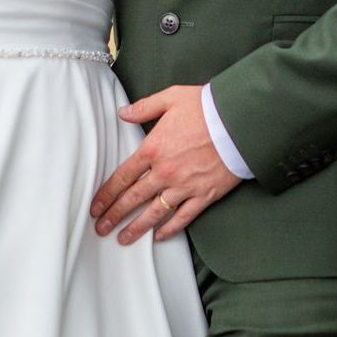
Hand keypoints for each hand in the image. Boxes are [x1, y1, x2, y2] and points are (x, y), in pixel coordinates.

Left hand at [90, 85, 241, 243]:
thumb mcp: (171, 98)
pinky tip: (159, 236)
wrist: (240, 121)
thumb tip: (122, 113)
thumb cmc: (207, 107)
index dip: (107, 193)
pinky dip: (169, 229)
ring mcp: (185, 186)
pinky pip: (183, 217)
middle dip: (114, 214)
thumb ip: (144, 107)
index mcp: (154, 148)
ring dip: (136, 228)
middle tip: (101, 228)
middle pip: (133, 198)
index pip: (123, 176)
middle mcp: (165, 171)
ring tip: (123, 239)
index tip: (96, 206)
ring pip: (154, 212)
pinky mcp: (204, 195)